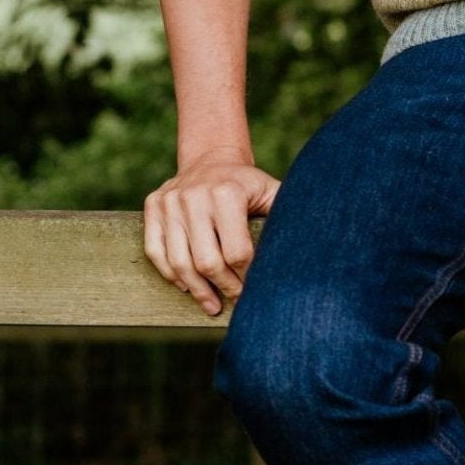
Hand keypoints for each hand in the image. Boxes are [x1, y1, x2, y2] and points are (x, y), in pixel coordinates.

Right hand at [143, 157, 280, 315]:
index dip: (247, 277)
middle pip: (207, 261)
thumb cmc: (248, 185)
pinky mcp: (153, 207)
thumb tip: (311, 251)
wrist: (211, 159)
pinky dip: (170, 274)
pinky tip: (187, 287)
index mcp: (227, 193)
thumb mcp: (272, 192)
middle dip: (224, 287)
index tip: (255, 290)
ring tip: (212, 305)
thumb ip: (288, 215)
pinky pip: (156, 251)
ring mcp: (170, 201)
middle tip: (236, 302)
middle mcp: (194, 196)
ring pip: (179, 261)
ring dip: (197, 290)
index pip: (237, 252)